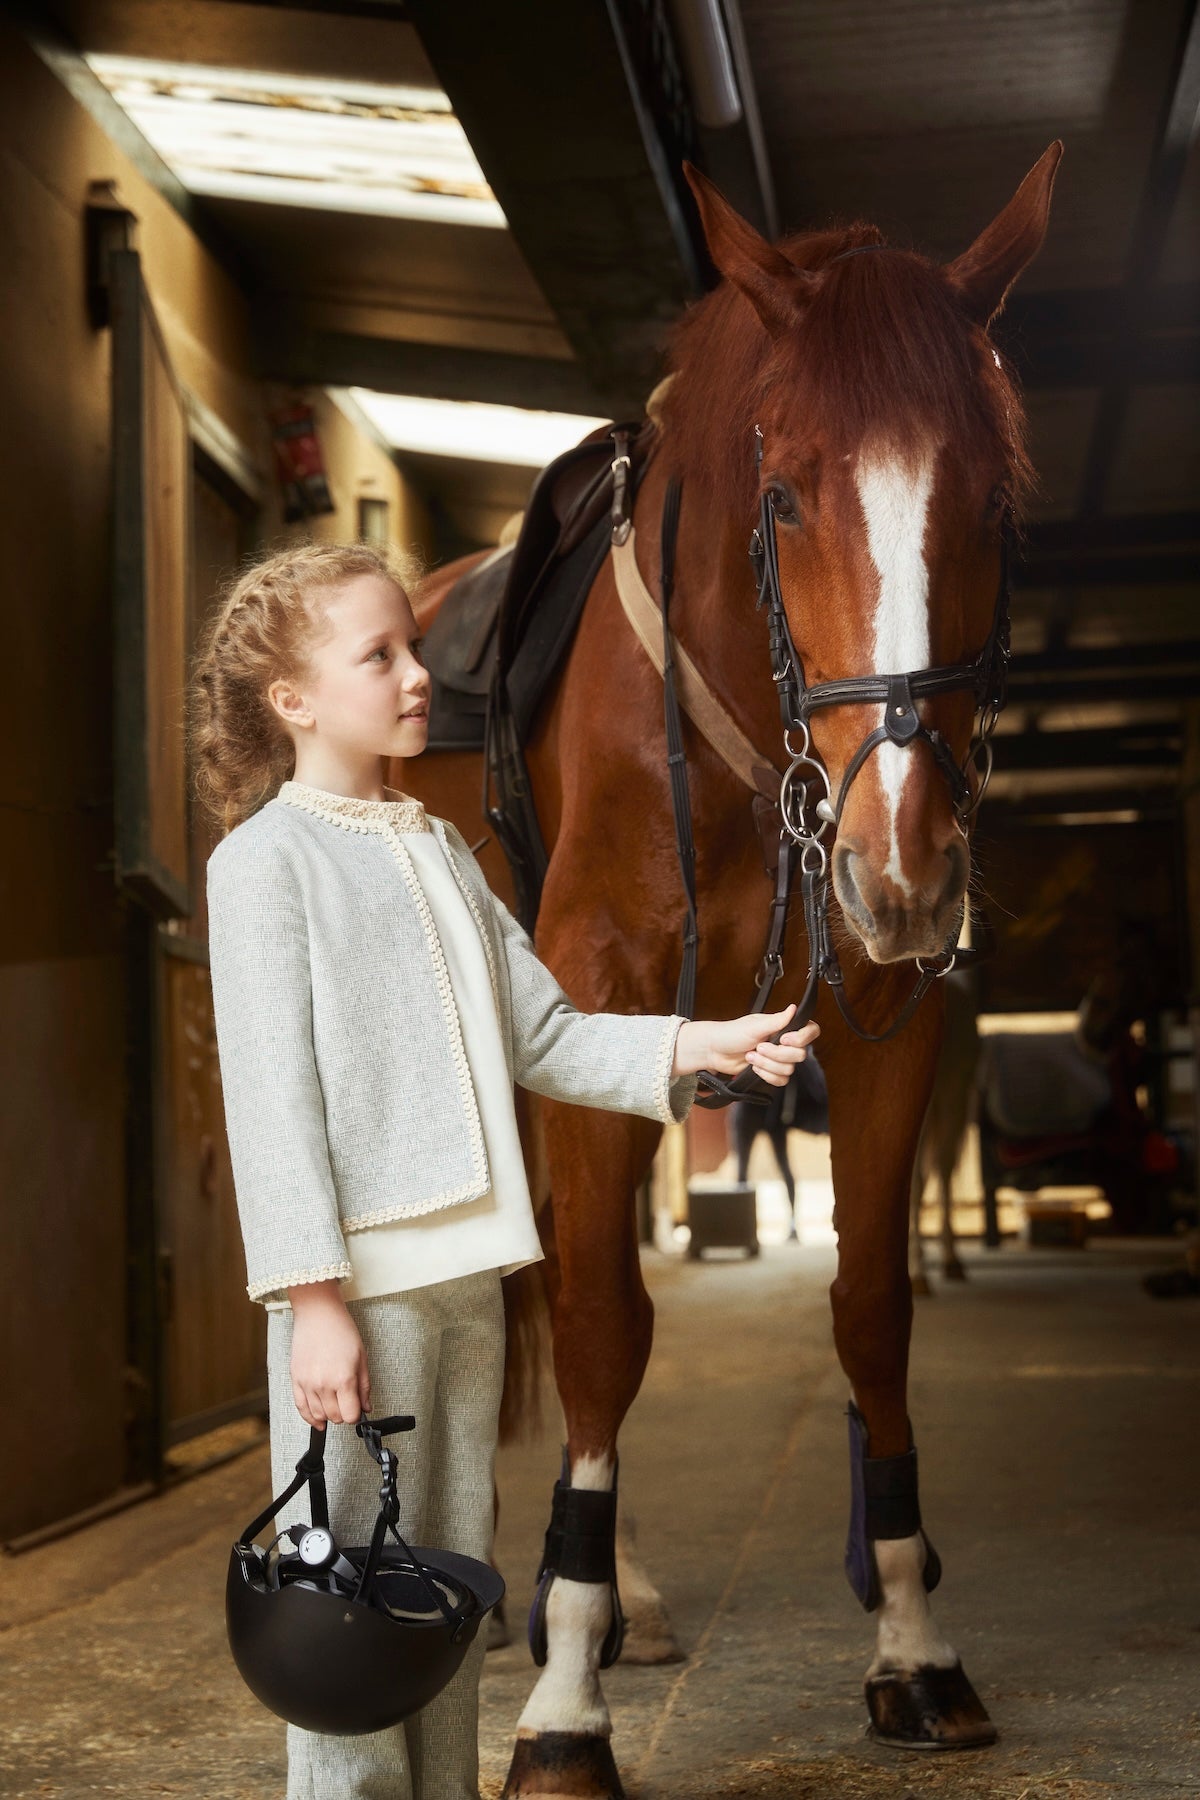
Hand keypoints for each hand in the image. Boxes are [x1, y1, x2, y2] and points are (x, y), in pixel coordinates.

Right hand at [288, 1280, 370, 1427]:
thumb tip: (366, 1406)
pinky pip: (300, 1408)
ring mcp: (307, 1383)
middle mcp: (324, 1384)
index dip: (356, 1414)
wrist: (318, 1314)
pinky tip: (317, 1419)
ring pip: (317, 1415)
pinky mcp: (295, 1380)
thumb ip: (364, 1386)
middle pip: (334, 1417)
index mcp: (344, 1378)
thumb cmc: (340, 1329)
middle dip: (343, 1413)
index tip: (357, 1408)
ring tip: (334, 1405)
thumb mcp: (361, 1357)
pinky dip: (309, 1417)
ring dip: (327, 1415)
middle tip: (347, 1403)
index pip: (350, 1415)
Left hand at [672, 1003, 819, 1086]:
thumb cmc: (731, 1033)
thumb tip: (794, 1008)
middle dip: (776, 1054)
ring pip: (789, 1070)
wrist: (715, 1051)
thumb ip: (777, 1020)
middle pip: (800, 1055)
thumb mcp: (754, 1025)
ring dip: (767, 1065)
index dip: (801, 1038)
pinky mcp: (771, 1072)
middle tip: (758, 1047)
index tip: (783, 1040)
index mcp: (783, 1027)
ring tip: (751, 1056)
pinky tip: (754, 1068)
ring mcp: (778, 1059)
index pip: (810, 1031)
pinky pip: (781, 1080)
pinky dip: (766, 1075)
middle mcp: (784, 1043)